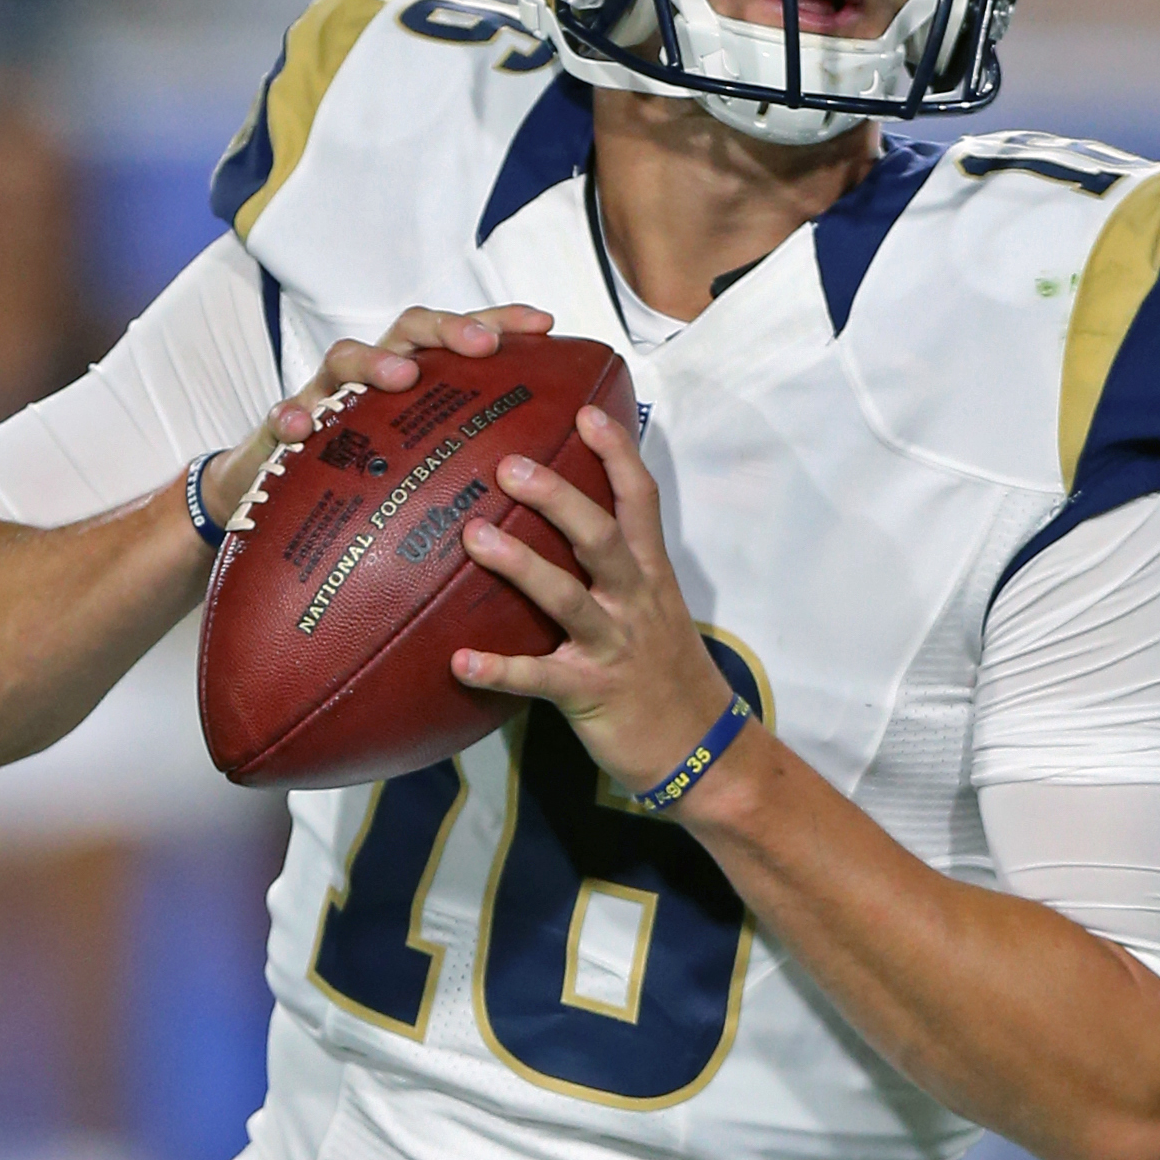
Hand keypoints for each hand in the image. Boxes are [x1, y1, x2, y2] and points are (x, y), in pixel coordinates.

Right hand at [198, 304, 554, 529]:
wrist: (276, 497)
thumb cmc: (366, 480)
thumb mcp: (421, 465)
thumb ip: (469, 457)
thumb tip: (549, 473)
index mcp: (413, 380)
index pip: (459, 337)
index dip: (501, 320)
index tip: (545, 322)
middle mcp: (371, 377)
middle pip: (409, 330)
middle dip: (448, 329)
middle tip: (483, 346)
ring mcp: (325, 398)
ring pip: (345, 358)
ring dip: (375, 361)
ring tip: (402, 375)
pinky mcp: (281, 431)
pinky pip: (283, 415)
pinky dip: (291, 415)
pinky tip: (299, 426)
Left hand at [452, 405, 736, 798]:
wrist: (701, 748)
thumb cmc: (666, 674)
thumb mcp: (654, 609)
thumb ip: (618, 569)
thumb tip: (566, 526)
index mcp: (650, 575)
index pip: (640, 500)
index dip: (616, 453)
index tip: (586, 410)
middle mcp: (635, 601)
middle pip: (600, 536)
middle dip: (557, 497)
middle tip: (508, 464)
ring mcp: (614, 647)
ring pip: (567, 597)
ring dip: (520, 564)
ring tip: (474, 536)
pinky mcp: (591, 694)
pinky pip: (539, 679)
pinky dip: (499, 670)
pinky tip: (458, 662)